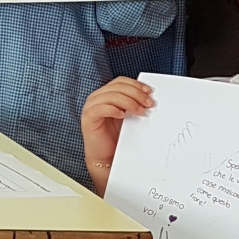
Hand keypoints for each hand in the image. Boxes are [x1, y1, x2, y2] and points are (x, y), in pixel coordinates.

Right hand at [80, 77, 154, 196]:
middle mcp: (98, 97)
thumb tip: (150, 98)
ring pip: (111, 95)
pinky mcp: (88, 117)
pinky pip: (100, 108)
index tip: (150, 92)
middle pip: (117, 87)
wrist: (107, 157)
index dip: (135, 85)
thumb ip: (134, 105)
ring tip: (140, 111)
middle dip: (136, 93)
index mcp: (107, 94)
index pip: (121, 81)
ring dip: (129, 102)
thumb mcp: (129, 117)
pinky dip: (113, 109)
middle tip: (149, 103)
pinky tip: (123, 115)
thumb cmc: (117, 137)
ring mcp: (91, 106)